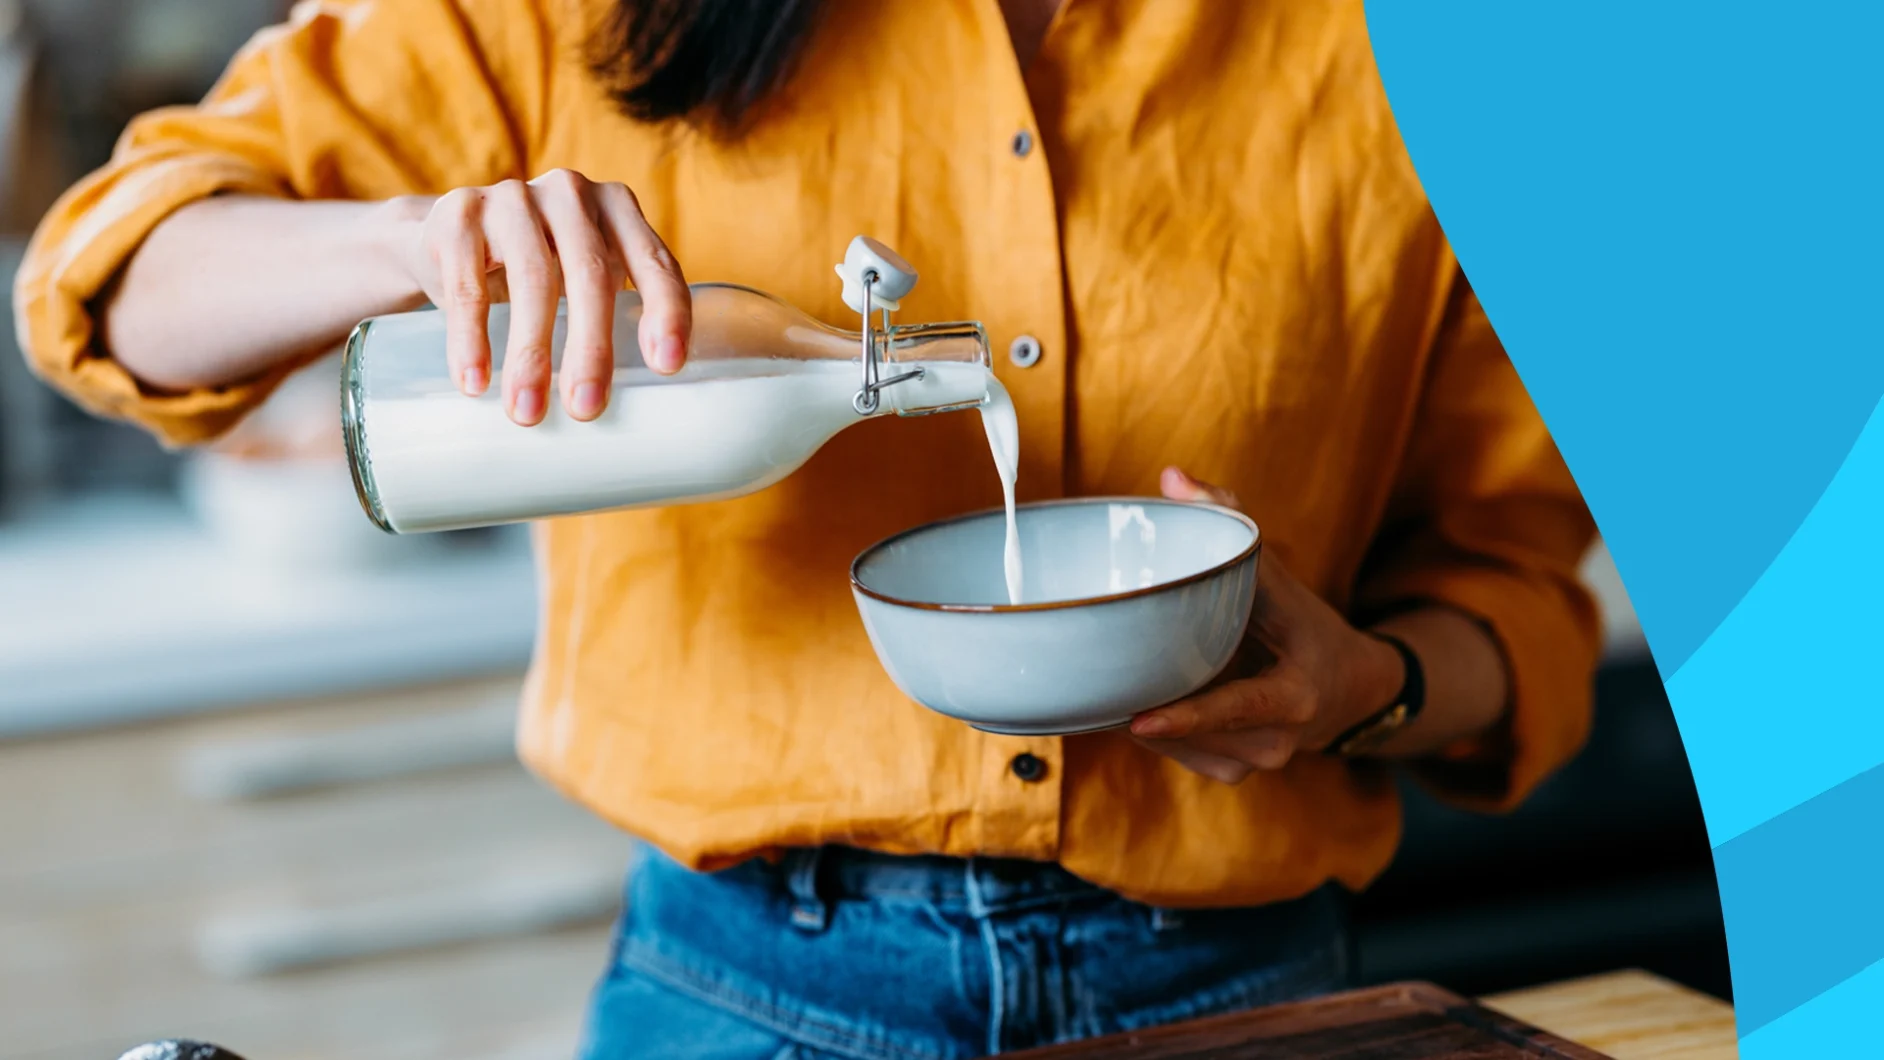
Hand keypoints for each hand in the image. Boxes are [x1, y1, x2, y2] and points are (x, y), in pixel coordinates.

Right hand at [389, 168, 692, 425]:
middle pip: (592, 274)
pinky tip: (474, 382)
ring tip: (527, 412)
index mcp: (617, 210)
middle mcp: (571, 194)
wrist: (444, 238)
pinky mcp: (458, 215)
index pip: (654, 262)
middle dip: (592, 348)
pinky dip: (471, 338)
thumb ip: (616, 316)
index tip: (666, 367)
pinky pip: (468, 283)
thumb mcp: (582, 278)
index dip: (665, 312)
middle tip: (586, 409)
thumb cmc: (538, 271)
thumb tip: (644, 414)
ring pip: (533, 279)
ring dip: (531, 354)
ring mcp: (513, 198)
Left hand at [1128, 468, 1406, 783]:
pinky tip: (1148, 694)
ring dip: (1145, 712)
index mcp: (1294, 696)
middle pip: (1194, 728)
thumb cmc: (1306, 627)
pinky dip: (1156, 725)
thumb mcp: (1281, 577)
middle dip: (1146, 701)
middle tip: (1097, 668)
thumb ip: (1231, 526)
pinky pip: (1178, 753)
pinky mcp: (1233, 774)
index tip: (1140, 721)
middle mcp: (1275, 741)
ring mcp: (1254, 765)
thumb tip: (1172, 478)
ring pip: (1178, 744)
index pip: (1237, 709)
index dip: (1188, 717)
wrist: (1351, 690)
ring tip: (1118, 672)